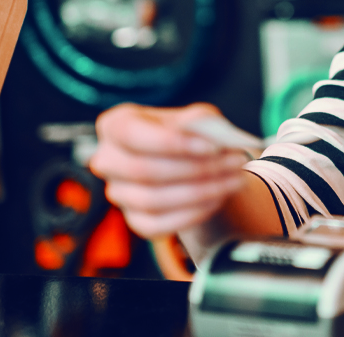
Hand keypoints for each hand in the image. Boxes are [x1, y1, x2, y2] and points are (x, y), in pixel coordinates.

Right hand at [88, 103, 249, 237]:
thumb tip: (213, 139)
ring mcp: (118, 193)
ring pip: (153, 200)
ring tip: (235, 179)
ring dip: (201, 191)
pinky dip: (192, 214)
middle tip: (235, 162)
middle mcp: (108, 160)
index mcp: (116, 125)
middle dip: (196, 168)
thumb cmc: (191, 134)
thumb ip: (202, 123)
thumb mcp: (198, 118)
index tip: (212, 147)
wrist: (193, 162)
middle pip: (143, 170)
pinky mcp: (135, 220)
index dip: (172, 142)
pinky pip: (158, 225)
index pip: (132, 134)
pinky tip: (218, 199)